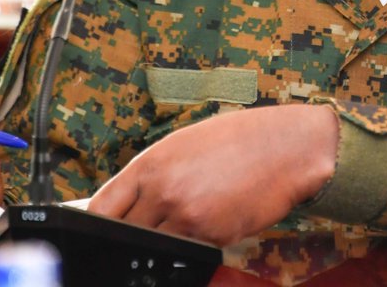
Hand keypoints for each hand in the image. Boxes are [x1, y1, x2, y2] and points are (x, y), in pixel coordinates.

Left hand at [89, 104, 337, 246]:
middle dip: (132, 232)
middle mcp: (164, 192)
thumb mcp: (186, 142)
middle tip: (152, 223)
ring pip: (155, 245)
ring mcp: (187, 218)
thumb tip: (129, 200)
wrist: (289, 147)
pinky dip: (193, 242)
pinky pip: (188, 249)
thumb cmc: (242, 138)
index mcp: (152, 164)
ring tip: (190, 216)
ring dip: (165, 238)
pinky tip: (212, 218)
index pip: (103, 207)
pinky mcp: (212, 237)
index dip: (98, 221)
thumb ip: (154, 171)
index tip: (101, 227)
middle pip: (125, 232)